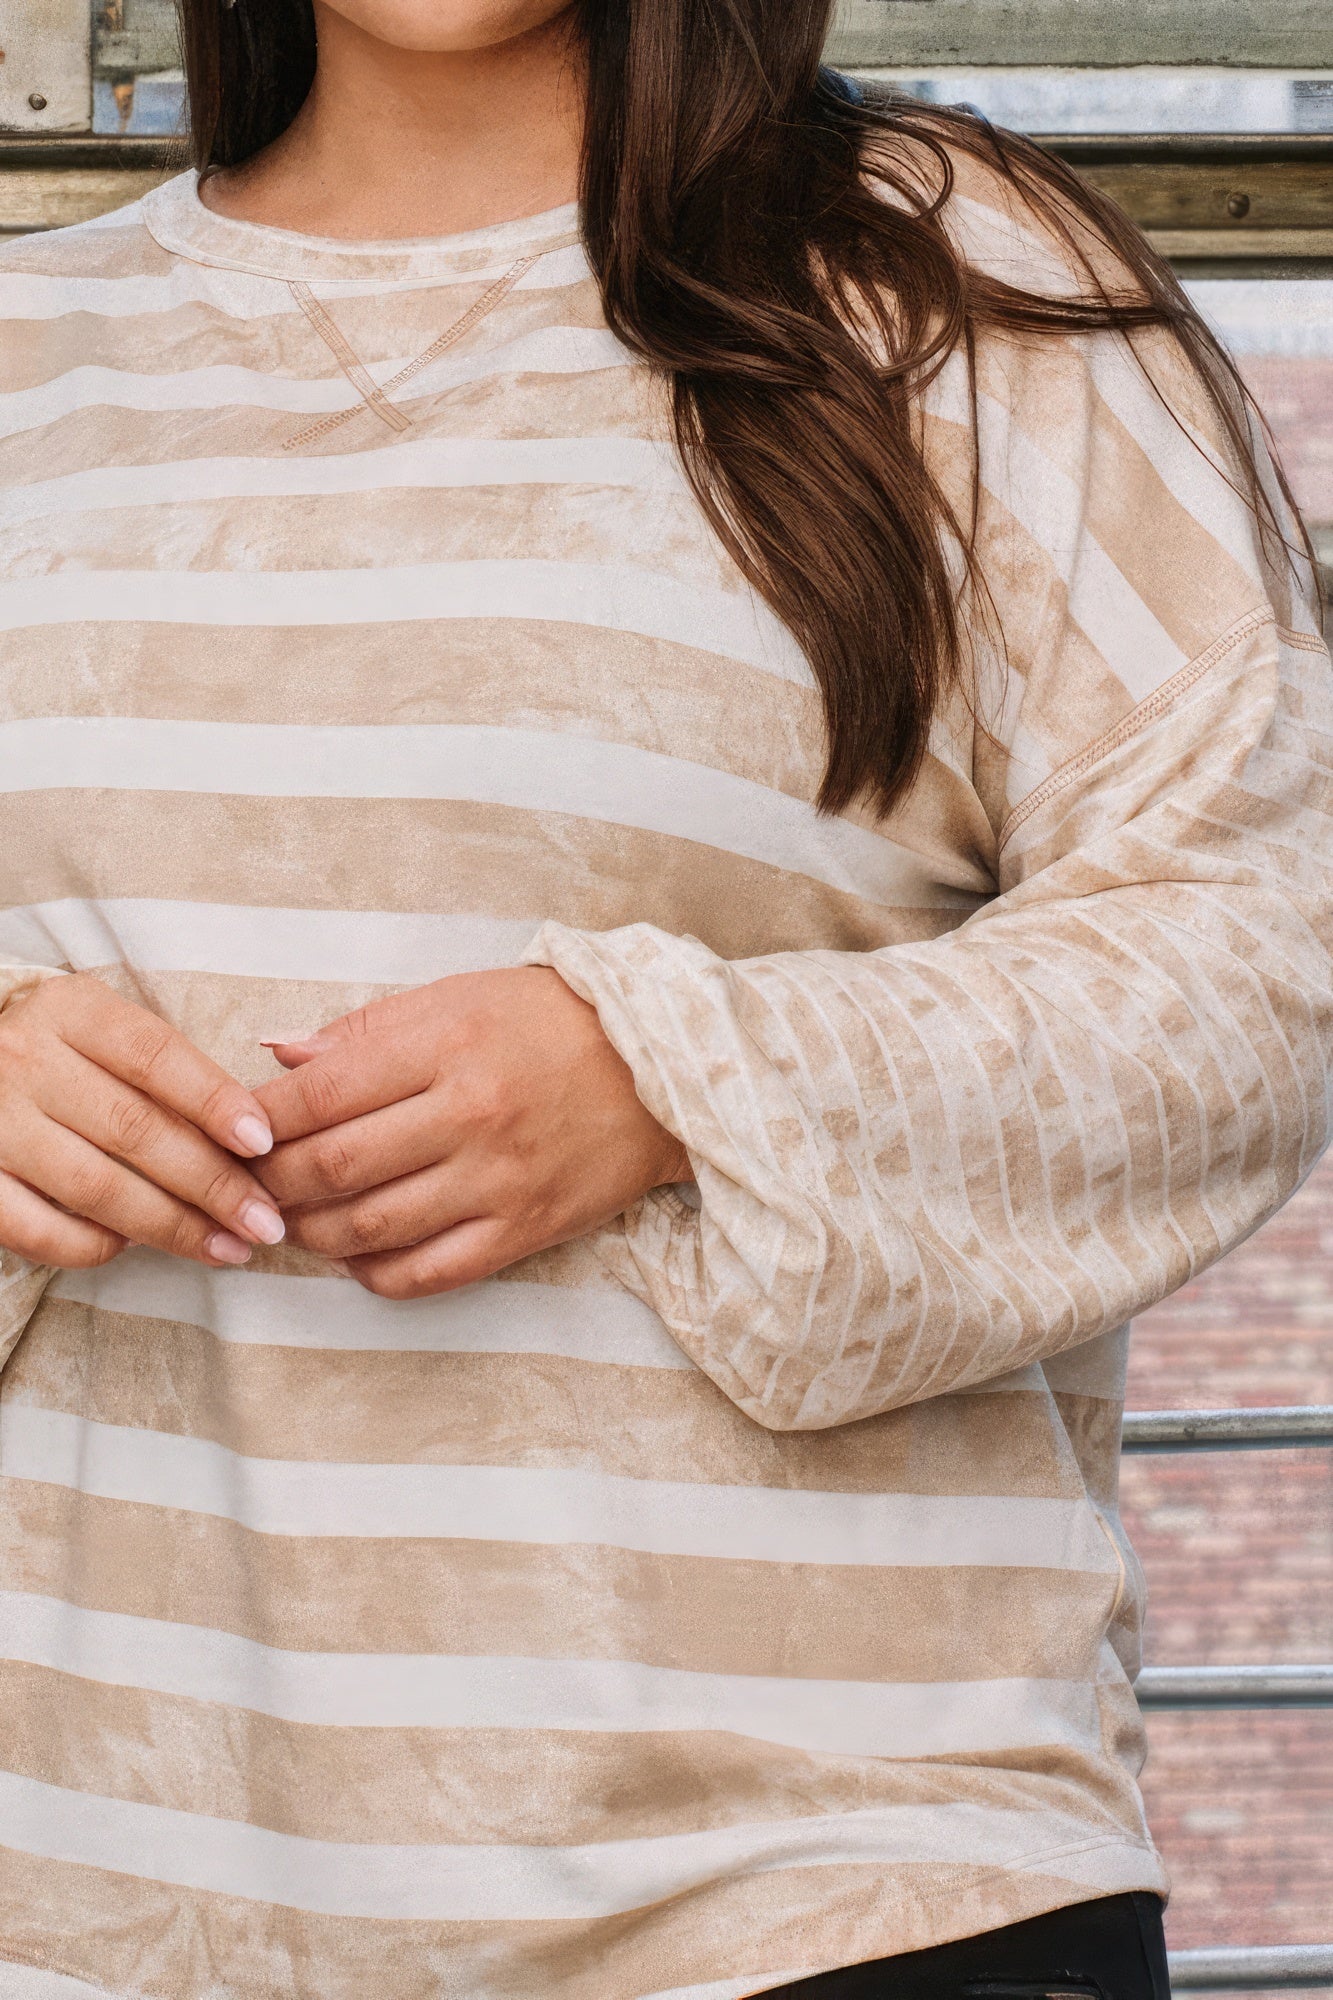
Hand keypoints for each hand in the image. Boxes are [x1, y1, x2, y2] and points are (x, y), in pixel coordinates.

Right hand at [0, 974, 284, 1269]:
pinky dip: (96, 1246)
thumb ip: (167, 1068)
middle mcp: (24, 1059)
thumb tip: (251, 1138)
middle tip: (263, 1219)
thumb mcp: (105, 1032)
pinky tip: (136, 1248)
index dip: (214, 1101)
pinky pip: (41, 1230)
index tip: (263, 1144)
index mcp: (70, 1011)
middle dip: (212, 1183)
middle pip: (135, 1129)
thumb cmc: (61, 1058)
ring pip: (97, 1187)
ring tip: (226, 1247)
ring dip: (172, 1226)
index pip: (154, 1056)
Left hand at [253, 968, 688, 1298]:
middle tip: (247, 1184)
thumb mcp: (460, 996)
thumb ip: (366, 1028)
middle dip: (272, 1183)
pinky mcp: (524, 1230)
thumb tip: (278, 1055)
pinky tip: (354, 1255)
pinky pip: (428, 1273)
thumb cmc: (552, 1022)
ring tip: (290, 1219)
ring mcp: (498, 1181)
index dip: (260, 1121)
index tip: (233, 1129)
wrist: (662, 1069)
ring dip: (312, 1232)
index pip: (322, 1094)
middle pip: (335, 1168)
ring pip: (371, 1228)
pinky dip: (374, 1274)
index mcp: (447, 1045)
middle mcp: (471, 1116)